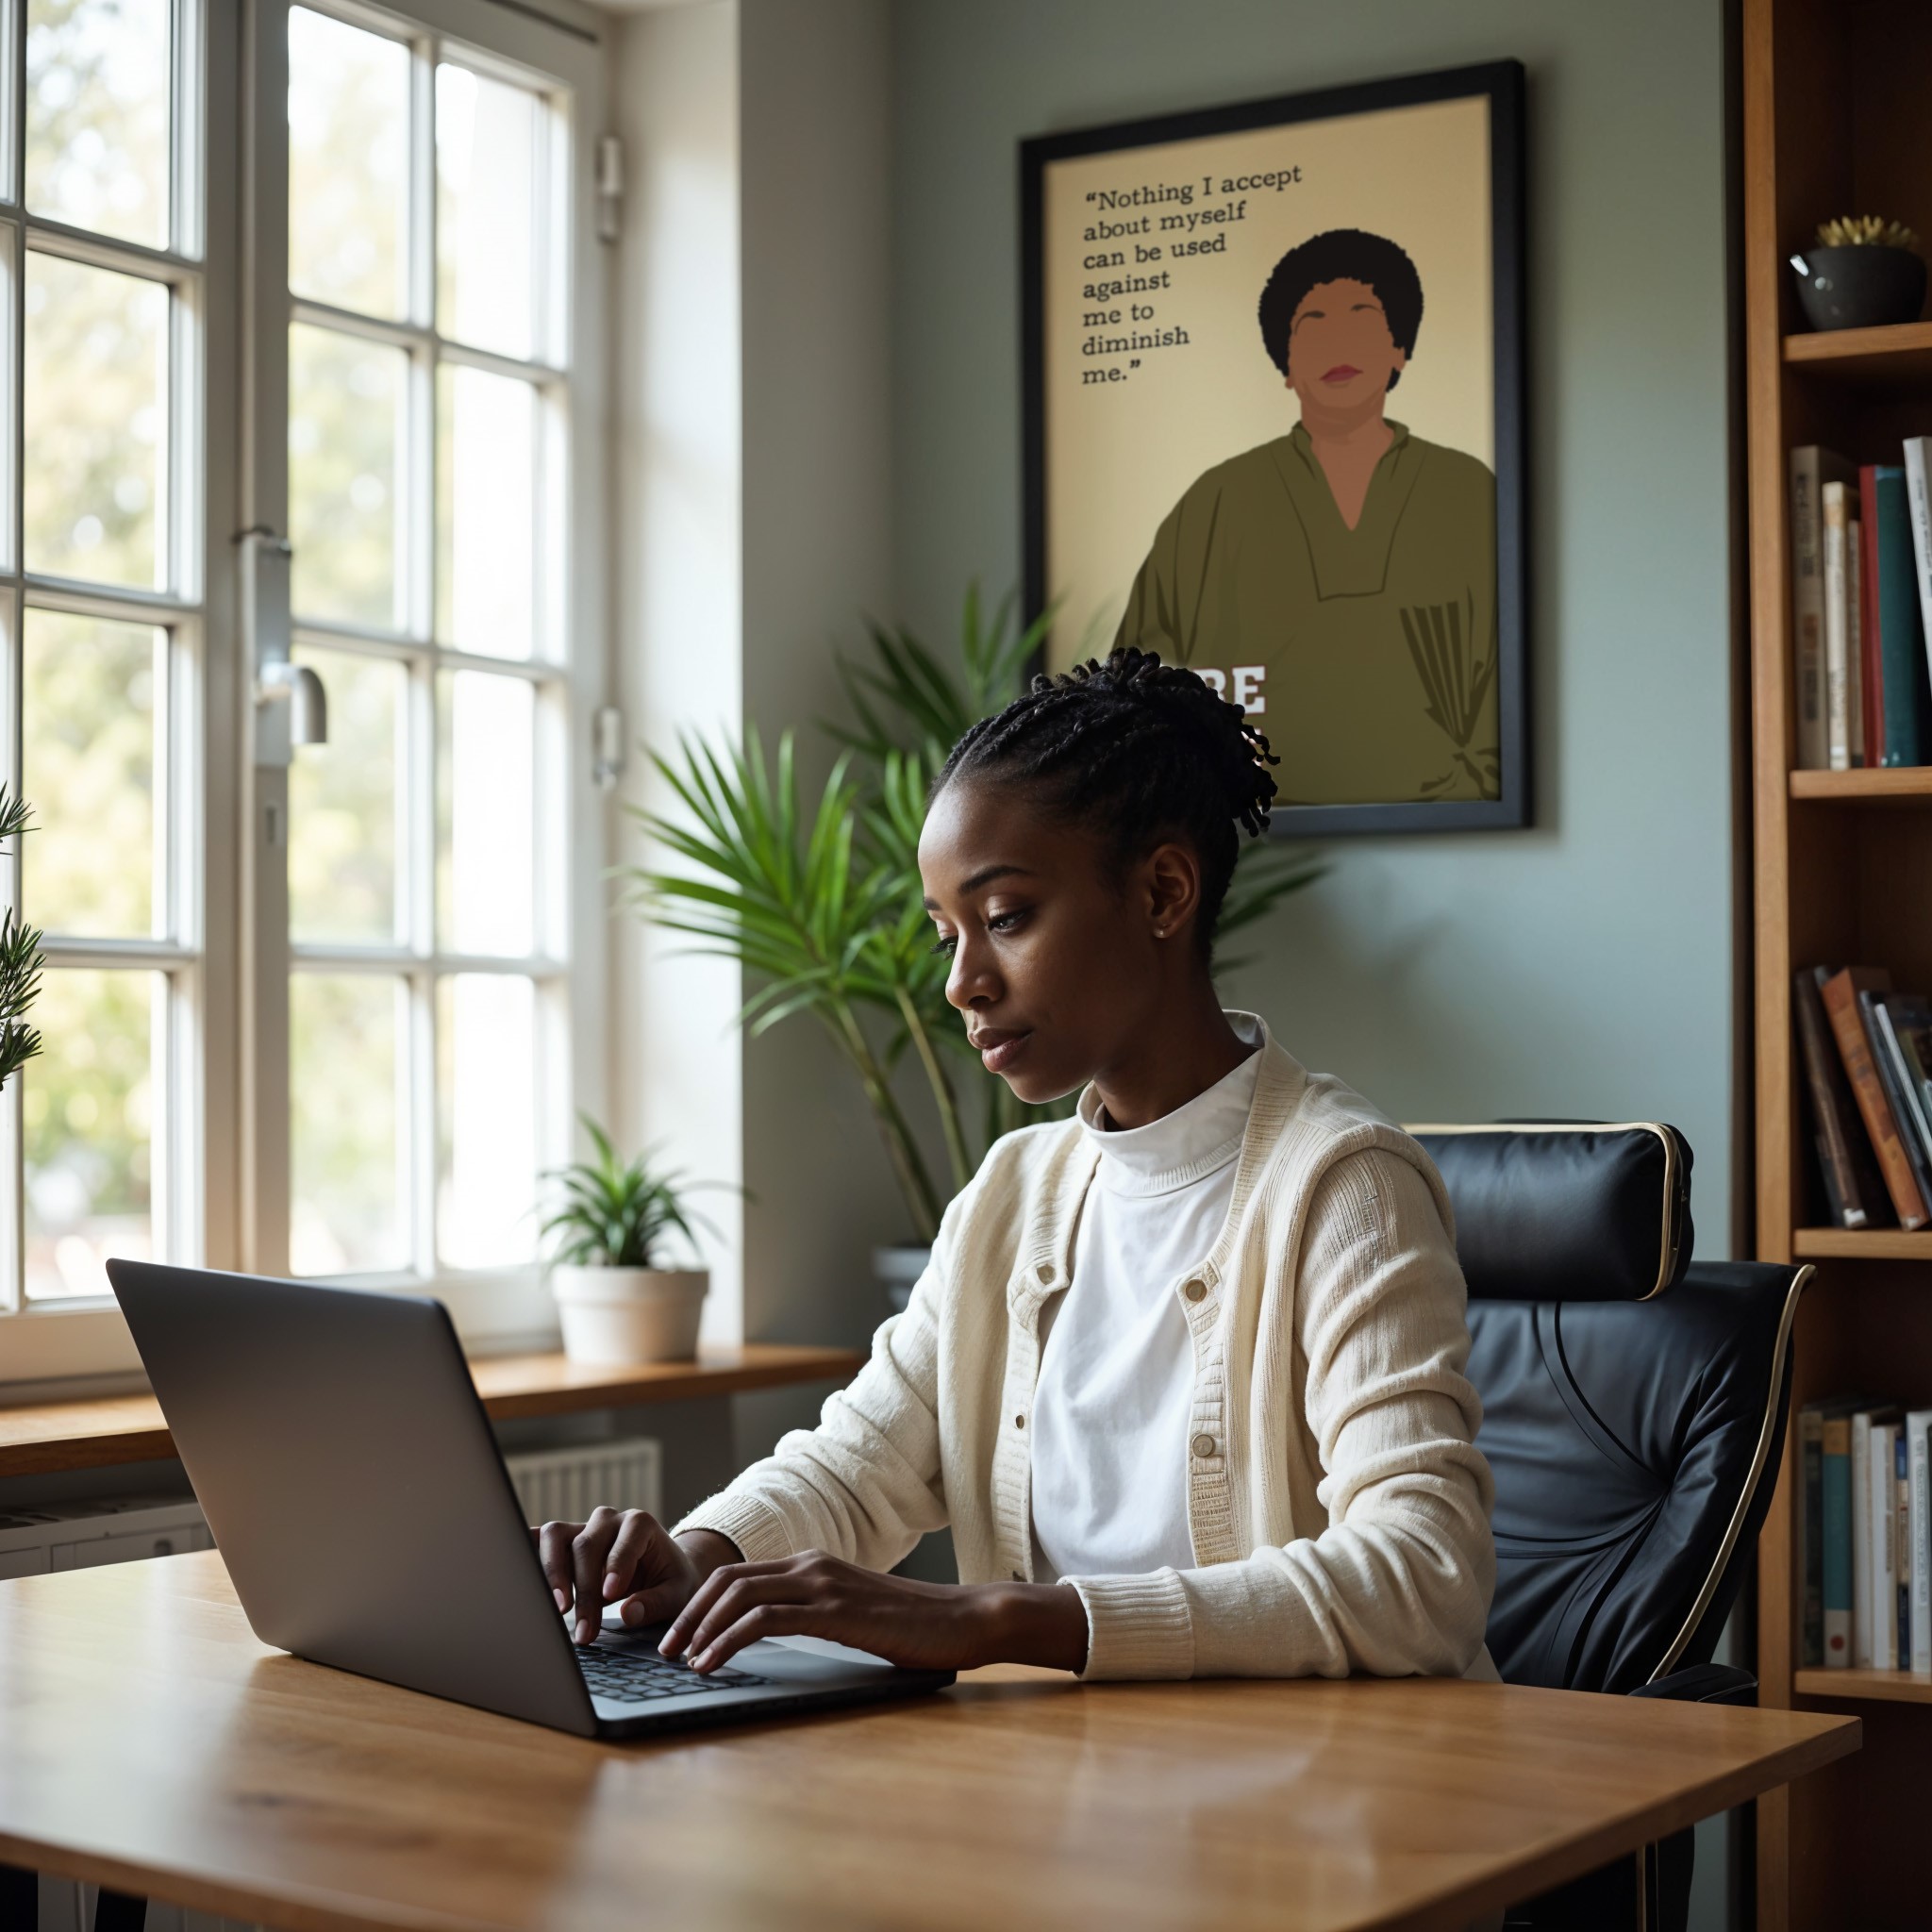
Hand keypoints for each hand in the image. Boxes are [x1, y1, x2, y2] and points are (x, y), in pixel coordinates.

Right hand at [532, 1509, 740, 1644]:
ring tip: (558, 1609)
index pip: (624, 1542)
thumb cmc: (670, 1580)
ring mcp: (582, 1527)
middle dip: (584, 1590)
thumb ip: (656, 1602)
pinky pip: (539, 1541)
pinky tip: (521, 1578)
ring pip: (556, 1536)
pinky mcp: (563, 1541)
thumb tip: (628, 1613)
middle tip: (585, 1631)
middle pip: (586, 1545)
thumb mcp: (677, 1593)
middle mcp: (608, 1520)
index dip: (616, 1566)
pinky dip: (528, 1555)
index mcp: (640, 1524)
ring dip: (552, 1573)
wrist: (662, 1569)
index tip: (611, 1595)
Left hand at [659, 1549, 1090, 1675]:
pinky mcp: (834, 1609)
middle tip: (662, 1650)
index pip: (736, 1576)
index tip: (673, 1635)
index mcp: (810, 1565)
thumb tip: (767, 1640)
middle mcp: (810, 1565)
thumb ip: (811, 1617)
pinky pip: (765, 1620)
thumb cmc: (910, 1627)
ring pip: (738, 1596)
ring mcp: (822, 1583)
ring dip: (700, 1629)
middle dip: (686, 1615)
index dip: (697, 1604)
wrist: (962, 1621)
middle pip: (726, 1581)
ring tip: (680, 1660)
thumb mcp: (849, 1616)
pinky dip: (729, 1640)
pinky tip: (712, 1663)